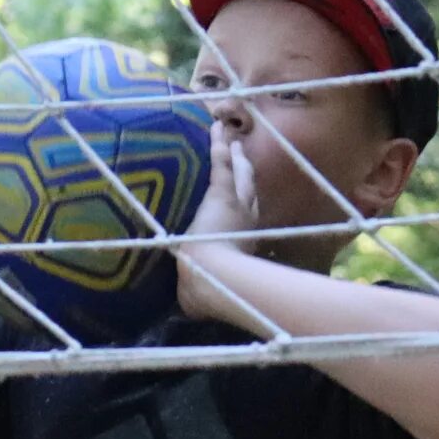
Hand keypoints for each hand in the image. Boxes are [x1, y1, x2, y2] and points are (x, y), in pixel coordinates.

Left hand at [176, 135, 262, 317]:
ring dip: (235, 157)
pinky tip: (216, 127)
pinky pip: (220, 163)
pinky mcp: (221, 194)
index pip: (247, 220)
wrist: (213, 279)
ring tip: (233, 141)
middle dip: (247, 174)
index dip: (246, 208)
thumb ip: (196, 299)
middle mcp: (246, 220)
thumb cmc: (208, 290)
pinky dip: (219, 145)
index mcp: (244, 243)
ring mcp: (235, 205)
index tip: (244, 201)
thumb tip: (188, 311)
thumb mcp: (202, 295)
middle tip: (244, 157)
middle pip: (250, 191)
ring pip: (238, 174)